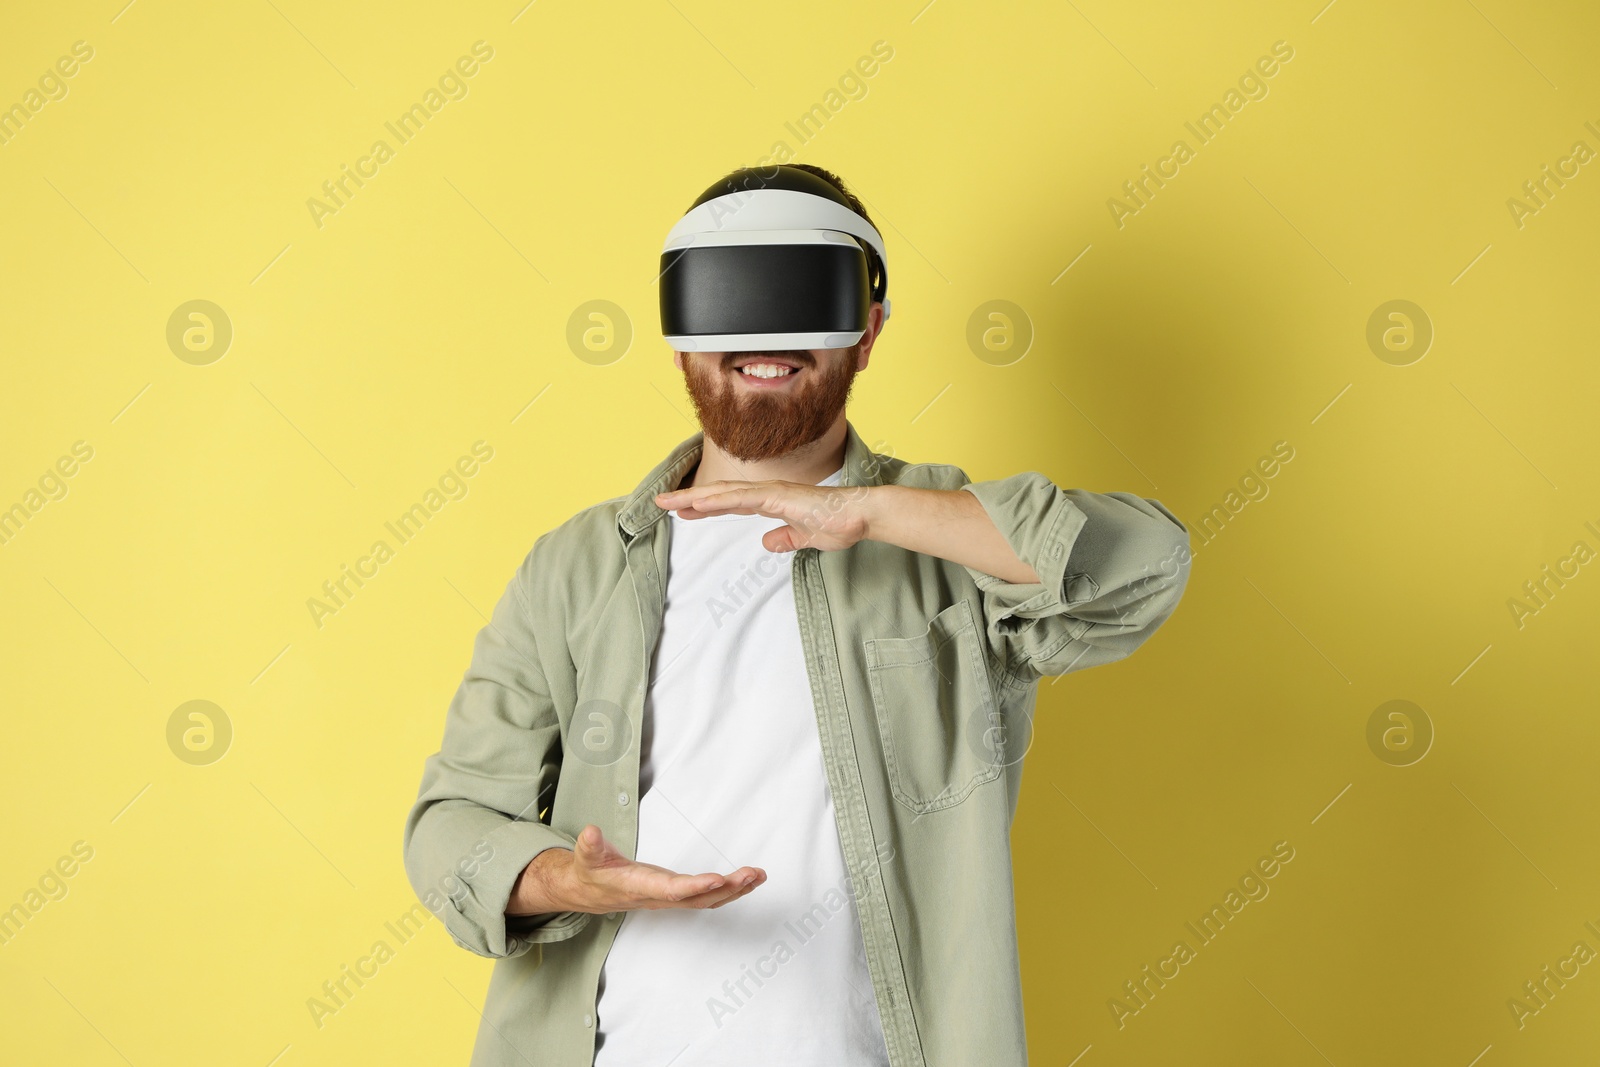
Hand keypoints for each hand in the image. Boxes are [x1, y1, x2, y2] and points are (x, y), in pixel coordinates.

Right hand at [507, 824, 766, 915]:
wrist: (591, 892)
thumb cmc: (592, 873)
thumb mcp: (586, 857)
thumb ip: (590, 846)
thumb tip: (590, 832)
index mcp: (639, 887)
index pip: (670, 889)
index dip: (694, 887)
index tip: (717, 879)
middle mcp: (660, 896)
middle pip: (698, 899)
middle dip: (727, 889)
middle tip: (752, 875)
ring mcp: (671, 897)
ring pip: (708, 900)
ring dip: (735, 890)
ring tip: (758, 876)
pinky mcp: (677, 894)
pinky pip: (708, 897)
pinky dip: (730, 890)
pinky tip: (747, 880)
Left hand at [654, 480, 873, 551]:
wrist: (861, 517)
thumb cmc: (838, 524)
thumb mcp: (804, 538)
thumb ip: (786, 538)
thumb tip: (768, 543)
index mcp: (772, 501)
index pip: (731, 503)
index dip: (706, 506)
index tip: (684, 511)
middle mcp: (767, 493)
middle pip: (720, 495)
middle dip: (689, 499)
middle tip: (662, 503)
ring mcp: (771, 492)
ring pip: (725, 494)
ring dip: (695, 498)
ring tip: (668, 502)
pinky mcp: (778, 497)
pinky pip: (742, 498)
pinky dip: (718, 500)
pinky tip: (698, 503)